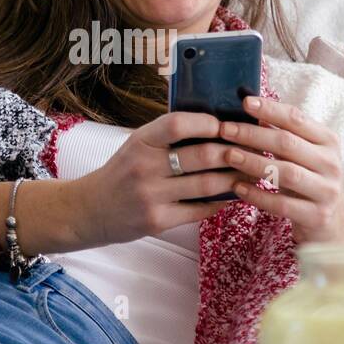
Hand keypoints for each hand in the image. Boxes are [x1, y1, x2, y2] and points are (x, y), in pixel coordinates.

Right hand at [69, 112, 244, 246]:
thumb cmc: (122, 172)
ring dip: (234, 179)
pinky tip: (230, 196)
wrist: (90, 210)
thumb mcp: (137, 145)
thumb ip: (167, 135)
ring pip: (207, 184)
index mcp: (141, 141)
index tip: (227, 125)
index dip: (208, 123)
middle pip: (202, 155)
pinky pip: (199, 210)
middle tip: (253, 151)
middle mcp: (144, 167)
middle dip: (233, 153)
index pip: (178, 124)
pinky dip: (219, 203)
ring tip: (250, 174)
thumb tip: (216, 125)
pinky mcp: (157, 221)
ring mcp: (151, 196)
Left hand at [217, 96, 343, 245]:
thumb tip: (248, 106)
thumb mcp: (301, 155)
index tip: (244, 102)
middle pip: (288, 143)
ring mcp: (327, 191)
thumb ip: (281, 133)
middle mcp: (331, 163)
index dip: (270, 109)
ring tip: (229, 155)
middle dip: (253, 134)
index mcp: (328, 141)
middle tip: (225, 129)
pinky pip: (283, 204)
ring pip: (286, 173)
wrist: (331, 224)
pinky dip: (258, 195)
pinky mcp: (317, 216)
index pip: (297, 119)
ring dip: (254, 162)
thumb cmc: (308, 181)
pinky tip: (238, 187)